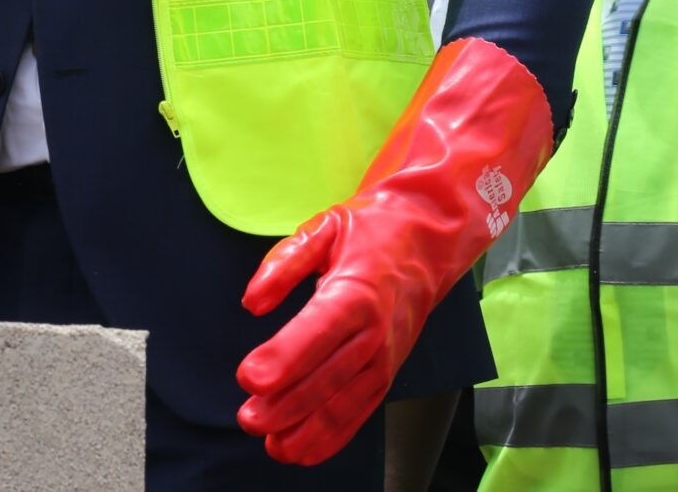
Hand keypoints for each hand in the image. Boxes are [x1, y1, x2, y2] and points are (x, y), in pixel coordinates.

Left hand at [235, 38, 555, 466]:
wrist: (429, 239)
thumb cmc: (372, 230)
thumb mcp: (323, 227)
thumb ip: (284, 262)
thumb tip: (253, 300)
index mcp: (358, 291)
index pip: (319, 330)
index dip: (286, 358)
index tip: (250, 378)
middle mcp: (375, 331)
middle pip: (330, 376)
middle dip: (288, 404)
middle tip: (249, 417)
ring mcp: (385, 358)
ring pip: (346, 403)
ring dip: (308, 429)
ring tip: (270, 444)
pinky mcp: (387, 374)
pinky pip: (361, 411)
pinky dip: (333, 436)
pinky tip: (302, 450)